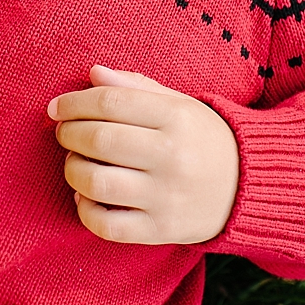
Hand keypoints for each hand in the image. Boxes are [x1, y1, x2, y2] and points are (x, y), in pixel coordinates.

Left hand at [46, 65, 239, 244]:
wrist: (248, 186)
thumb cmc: (201, 138)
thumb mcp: (178, 104)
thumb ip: (134, 87)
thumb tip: (92, 74)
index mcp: (177, 117)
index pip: (110, 103)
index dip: (74, 103)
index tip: (56, 108)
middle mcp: (173, 156)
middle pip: (99, 140)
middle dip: (68, 134)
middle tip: (64, 132)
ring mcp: (167, 197)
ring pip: (97, 183)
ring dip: (72, 169)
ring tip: (76, 161)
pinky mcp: (161, 230)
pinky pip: (107, 225)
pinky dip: (85, 209)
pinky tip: (86, 195)